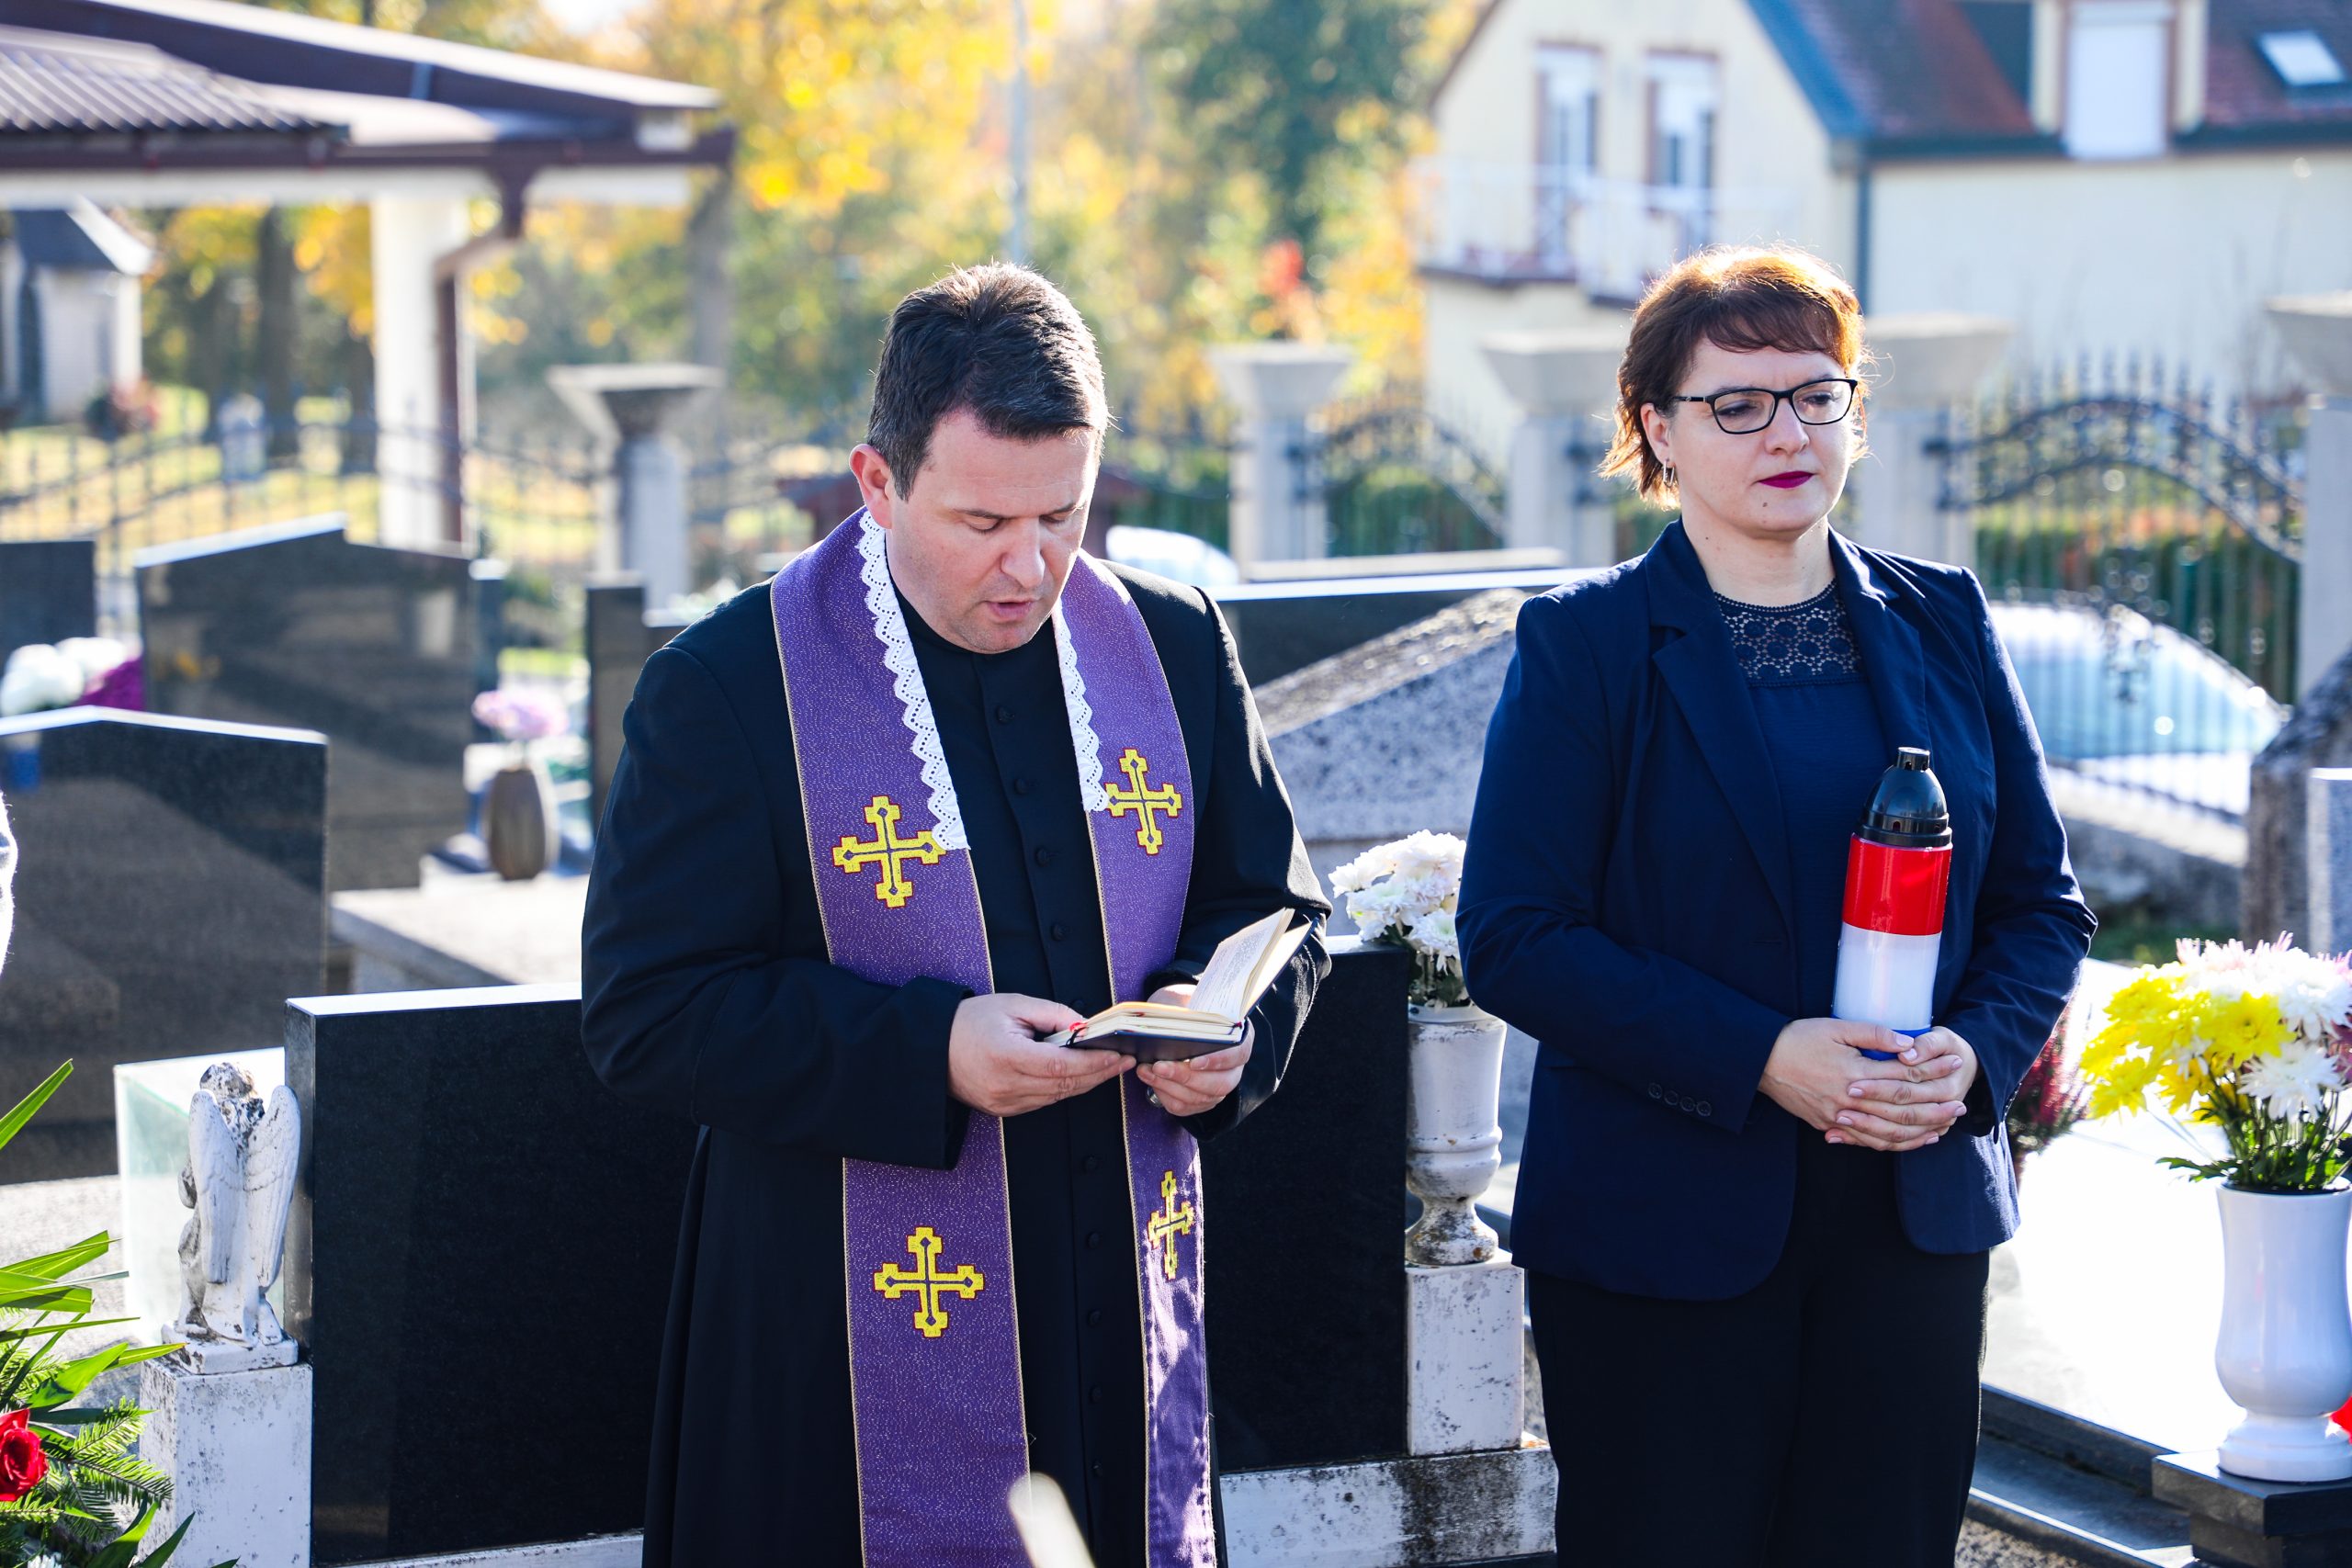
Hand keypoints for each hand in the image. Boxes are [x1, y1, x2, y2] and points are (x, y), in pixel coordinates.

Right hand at [947, 993, 1131, 1117]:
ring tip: (1107, 1066)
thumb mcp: (1012, 1005)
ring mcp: (1003, 1102)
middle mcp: (1005, 1085)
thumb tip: (1085, 1027)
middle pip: (1065, 1085)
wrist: (932, 1047)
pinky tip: (1077, 1075)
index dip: (1095, 1063)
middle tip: (1123, 1061)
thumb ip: (1053, 1015)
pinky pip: (1042, 1101)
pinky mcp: (1002, 1110)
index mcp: (1007, 1056)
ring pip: (1057, 1096)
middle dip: (1099, 1073)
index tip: (1118, 1055)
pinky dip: (1062, 1088)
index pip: (1063, 1066)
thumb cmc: (970, 1021)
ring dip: (1084, 1083)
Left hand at [1135, 982, 1253, 1118]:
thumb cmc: (1183, 1008)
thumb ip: (1183, 1010)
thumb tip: (1171, 1021)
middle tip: (1159, 1066)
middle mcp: (1233, 1068)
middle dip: (1185, 1077)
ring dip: (1169, 1086)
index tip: (1194, 1061)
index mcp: (1239, 1039)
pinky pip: (1183, 1106)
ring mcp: (1217, 1087)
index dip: (1218, 1061)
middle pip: (1219, 1083)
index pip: (1238, 1054)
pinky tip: (1150, 1079)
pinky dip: (1164, 1094)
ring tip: (1145, 1070)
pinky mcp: (1199, 1101)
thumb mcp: (1185, 1000)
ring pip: (1199, 1098)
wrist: (1176, 1021)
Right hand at [1759, 1017, 1960, 1152]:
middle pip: (1903, 1110)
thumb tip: (1908, 1045)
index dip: (1934, 1070)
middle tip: (1962, 1106)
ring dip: (1920, 1132)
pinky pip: (1867, 1142)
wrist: (1760, 1060)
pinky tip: (1911, 1141)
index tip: (1956, 1064)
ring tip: (1944, 1127)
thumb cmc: (1799, 1038)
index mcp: (1855, 1073)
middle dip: (1935, 1108)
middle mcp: (1850, 1101)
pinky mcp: (1829, 1125)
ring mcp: (1839, 1118)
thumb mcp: (1837, 1027)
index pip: (1905, 1076)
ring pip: (1888, 1133)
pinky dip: (1893, 1144)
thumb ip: (1874, 1035)